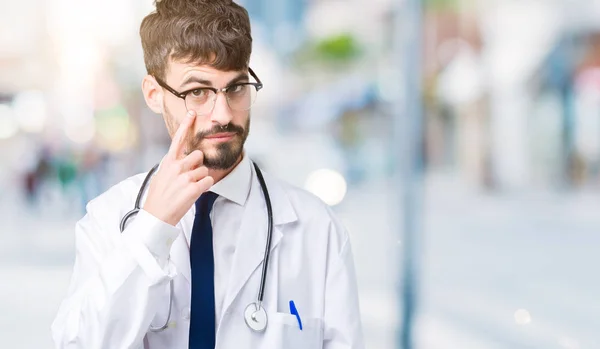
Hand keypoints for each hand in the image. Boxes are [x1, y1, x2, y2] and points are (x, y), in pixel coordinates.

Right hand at [143, 111, 213, 225]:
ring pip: (204, 170)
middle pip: (198, 155)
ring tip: (188, 188)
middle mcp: (176, 167)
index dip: (186, 125)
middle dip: (198, 165)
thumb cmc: (158, 197)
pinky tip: (195, 193)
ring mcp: (185, 177)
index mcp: (168, 162)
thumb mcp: (160, 176)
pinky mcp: (193, 189)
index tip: (192, 113)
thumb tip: (180, 159)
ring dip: (201, 179)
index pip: (178, 139)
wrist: (156, 217)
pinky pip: (208, 181)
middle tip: (189, 178)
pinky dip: (205, 187)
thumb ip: (171, 165)